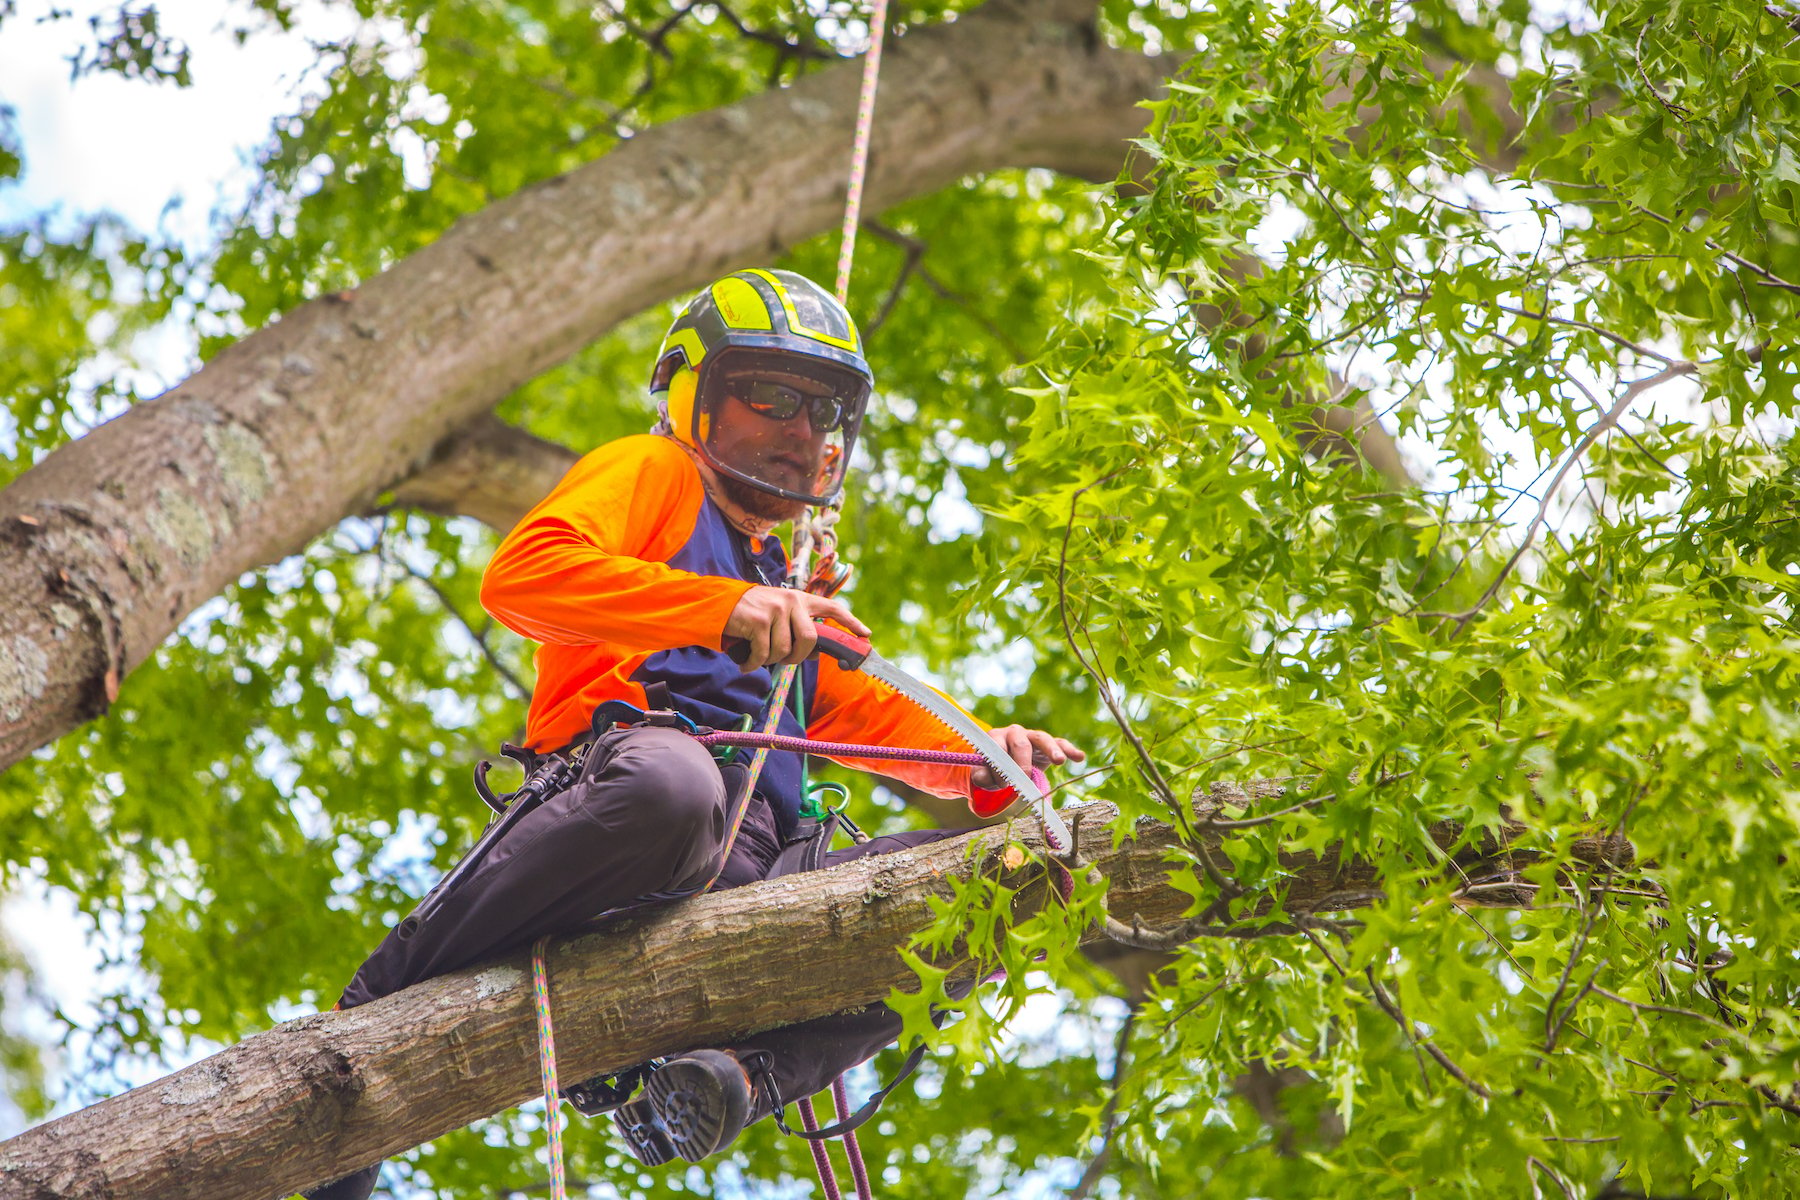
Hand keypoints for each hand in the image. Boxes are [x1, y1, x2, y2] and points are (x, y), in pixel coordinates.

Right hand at [723, 586, 870, 671]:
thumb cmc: (751, 614)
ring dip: (772, 661)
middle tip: (784, 661)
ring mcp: (775, 609)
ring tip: (759, 656)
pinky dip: (754, 664)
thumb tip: (815, 653)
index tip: (865, 635)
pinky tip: (746, 664)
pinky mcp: (758, 619)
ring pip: (785, 649)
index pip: (832, 608)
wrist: (719, 605)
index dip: (850, 622)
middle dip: (798, 657)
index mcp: (800, 599)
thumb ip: (797, 628)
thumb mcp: (779, 615)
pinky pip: (764, 653)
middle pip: (810, 639)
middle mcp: (791, 601)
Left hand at [970, 725, 1085, 790]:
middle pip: (1020, 742)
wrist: (1007, 763)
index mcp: (996, 738)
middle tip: (1024, 777)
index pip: (997, 748)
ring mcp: (1032, 736)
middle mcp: (1014, 733)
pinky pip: (1060, 743)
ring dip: (1051, 749)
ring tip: (1060, 761)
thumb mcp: (984, 774)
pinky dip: (1069, 749)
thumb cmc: (994, 769)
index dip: (999, 765)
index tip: (1003, 783)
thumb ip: (981, 777)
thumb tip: (984, 778)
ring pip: (1042, 738)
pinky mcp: (1048, 744)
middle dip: (1022, 761)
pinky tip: (1080, 757)